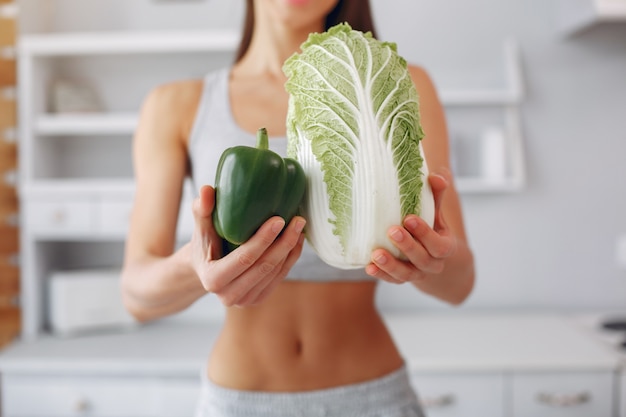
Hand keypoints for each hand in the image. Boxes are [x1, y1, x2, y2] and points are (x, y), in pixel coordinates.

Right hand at [190, 185, 305, 305]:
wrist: (206, 268)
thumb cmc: (204, 243)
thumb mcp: (201, 227)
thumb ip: (202, 209)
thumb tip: (206, 189)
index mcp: (212, 280)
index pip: (244, 259)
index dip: (263, 239)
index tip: (279, 219)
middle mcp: (229, 296)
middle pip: (264, 268)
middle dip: (284, 243)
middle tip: (298, 220)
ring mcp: (245, 301)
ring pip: (275, 273)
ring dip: (291, 250)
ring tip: (300, 227)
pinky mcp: (258, 299)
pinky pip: (279, 278)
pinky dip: (291, 259)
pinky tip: (297, 240)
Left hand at [365, 170, 456, 283]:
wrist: (432, 256)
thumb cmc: (431, 227)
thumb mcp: (436, 212)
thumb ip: (436, 195)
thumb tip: (436, 175)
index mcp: (444, 246)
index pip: (438, 244)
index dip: (424, 232)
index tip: (409, 218)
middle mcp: (432, 263)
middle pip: (422, 259)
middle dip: (407, 246)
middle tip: (392, 231)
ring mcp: (417, 273)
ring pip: (406, 274)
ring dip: (391, 265)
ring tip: (376, 254)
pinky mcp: (402, 279)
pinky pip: (393, 280)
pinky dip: (381, 275)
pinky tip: (369, 267)